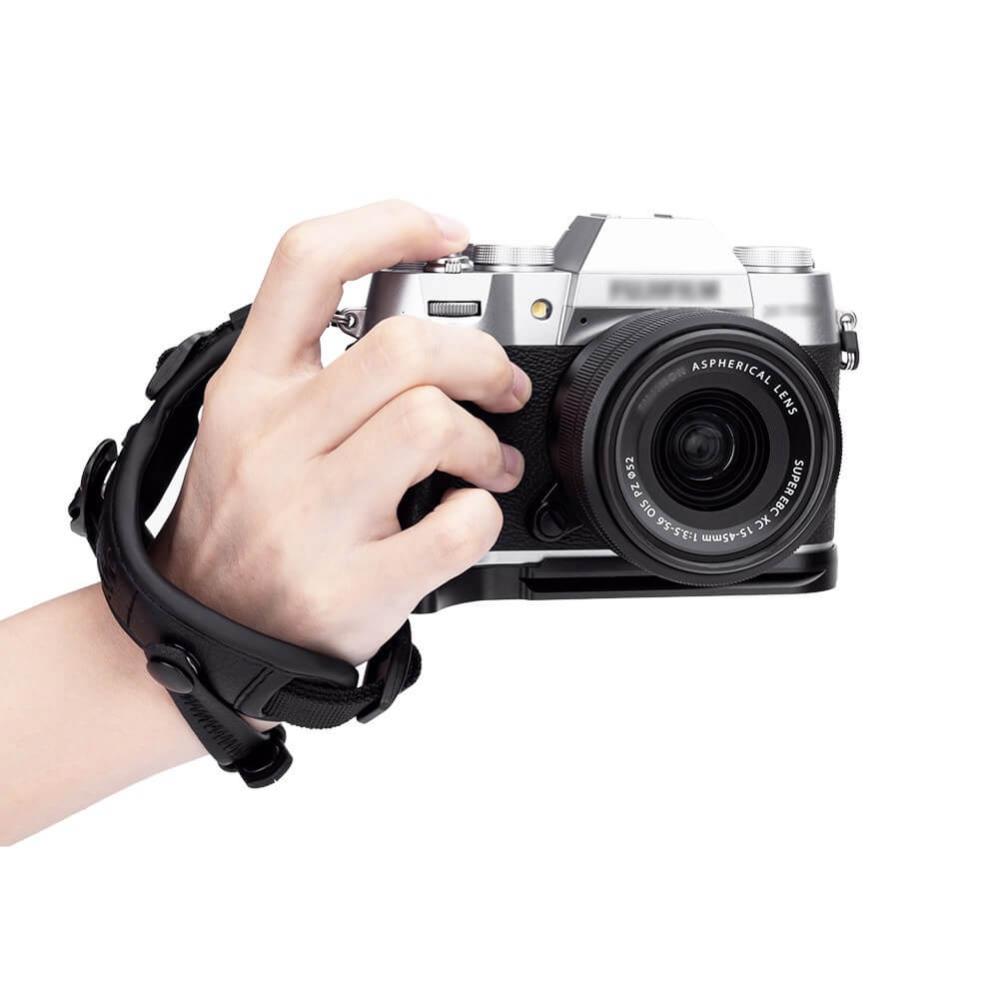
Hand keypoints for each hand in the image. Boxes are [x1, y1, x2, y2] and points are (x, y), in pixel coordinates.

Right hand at [153, 201, 530, 666]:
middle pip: (404, 346)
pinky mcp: (352, 585)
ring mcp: (310, 517)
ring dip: (486, 442)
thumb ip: (316, 375)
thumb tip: (428, 330)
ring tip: (489, 464)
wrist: (208, 636)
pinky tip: (468, 516)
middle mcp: (273, 443)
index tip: (446, 233)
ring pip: (430, 424)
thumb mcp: (247, 428)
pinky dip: (484, 514)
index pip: (306, 265)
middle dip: (480, 357)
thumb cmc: (242, 527)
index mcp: (249, 390)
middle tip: (500, 386)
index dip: (386, 225)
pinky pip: (456, 526)